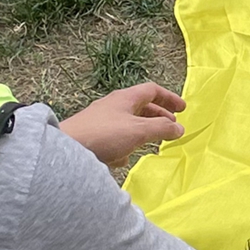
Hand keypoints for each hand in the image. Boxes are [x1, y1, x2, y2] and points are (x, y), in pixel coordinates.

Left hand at [59, 83, 185, 164]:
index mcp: (125, 98)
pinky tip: (122, 159)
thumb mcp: (139, 130)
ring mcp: (101, 122)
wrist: (67, 151)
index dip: (169, 98)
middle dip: (158, 117)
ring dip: (141, 133)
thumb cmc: (104, 135)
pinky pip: (114, 139)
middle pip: (141, 107)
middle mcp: (113, 106)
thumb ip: (162, 129)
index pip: (152, 90)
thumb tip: (180, 128)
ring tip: (150, 145)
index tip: (182, 108)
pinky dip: (123, 146)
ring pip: (128, 124)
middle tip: (172, 127)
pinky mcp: (92, 138)